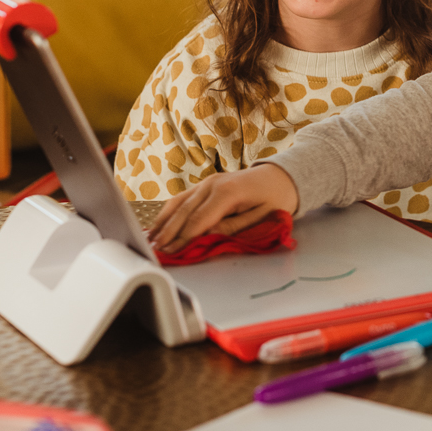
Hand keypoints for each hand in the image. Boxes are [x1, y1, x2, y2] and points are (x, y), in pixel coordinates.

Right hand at [149, 163, 299, 251]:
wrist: (280, 177)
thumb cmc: (275, 198)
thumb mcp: (260, 217)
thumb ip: (231, 227)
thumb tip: (205, 236)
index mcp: (227, 192)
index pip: (199, 220)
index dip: (183, 239)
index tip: (171, 253)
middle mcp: (212, 184)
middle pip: (184, 212)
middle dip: (169, 234)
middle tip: (156, 251)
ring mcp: (207, 182)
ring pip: (178, 203)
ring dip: (163, 222)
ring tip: (150, 240)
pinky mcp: (205, 184)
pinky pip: (182, 198)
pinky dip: (169, 212)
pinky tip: (160, 224)